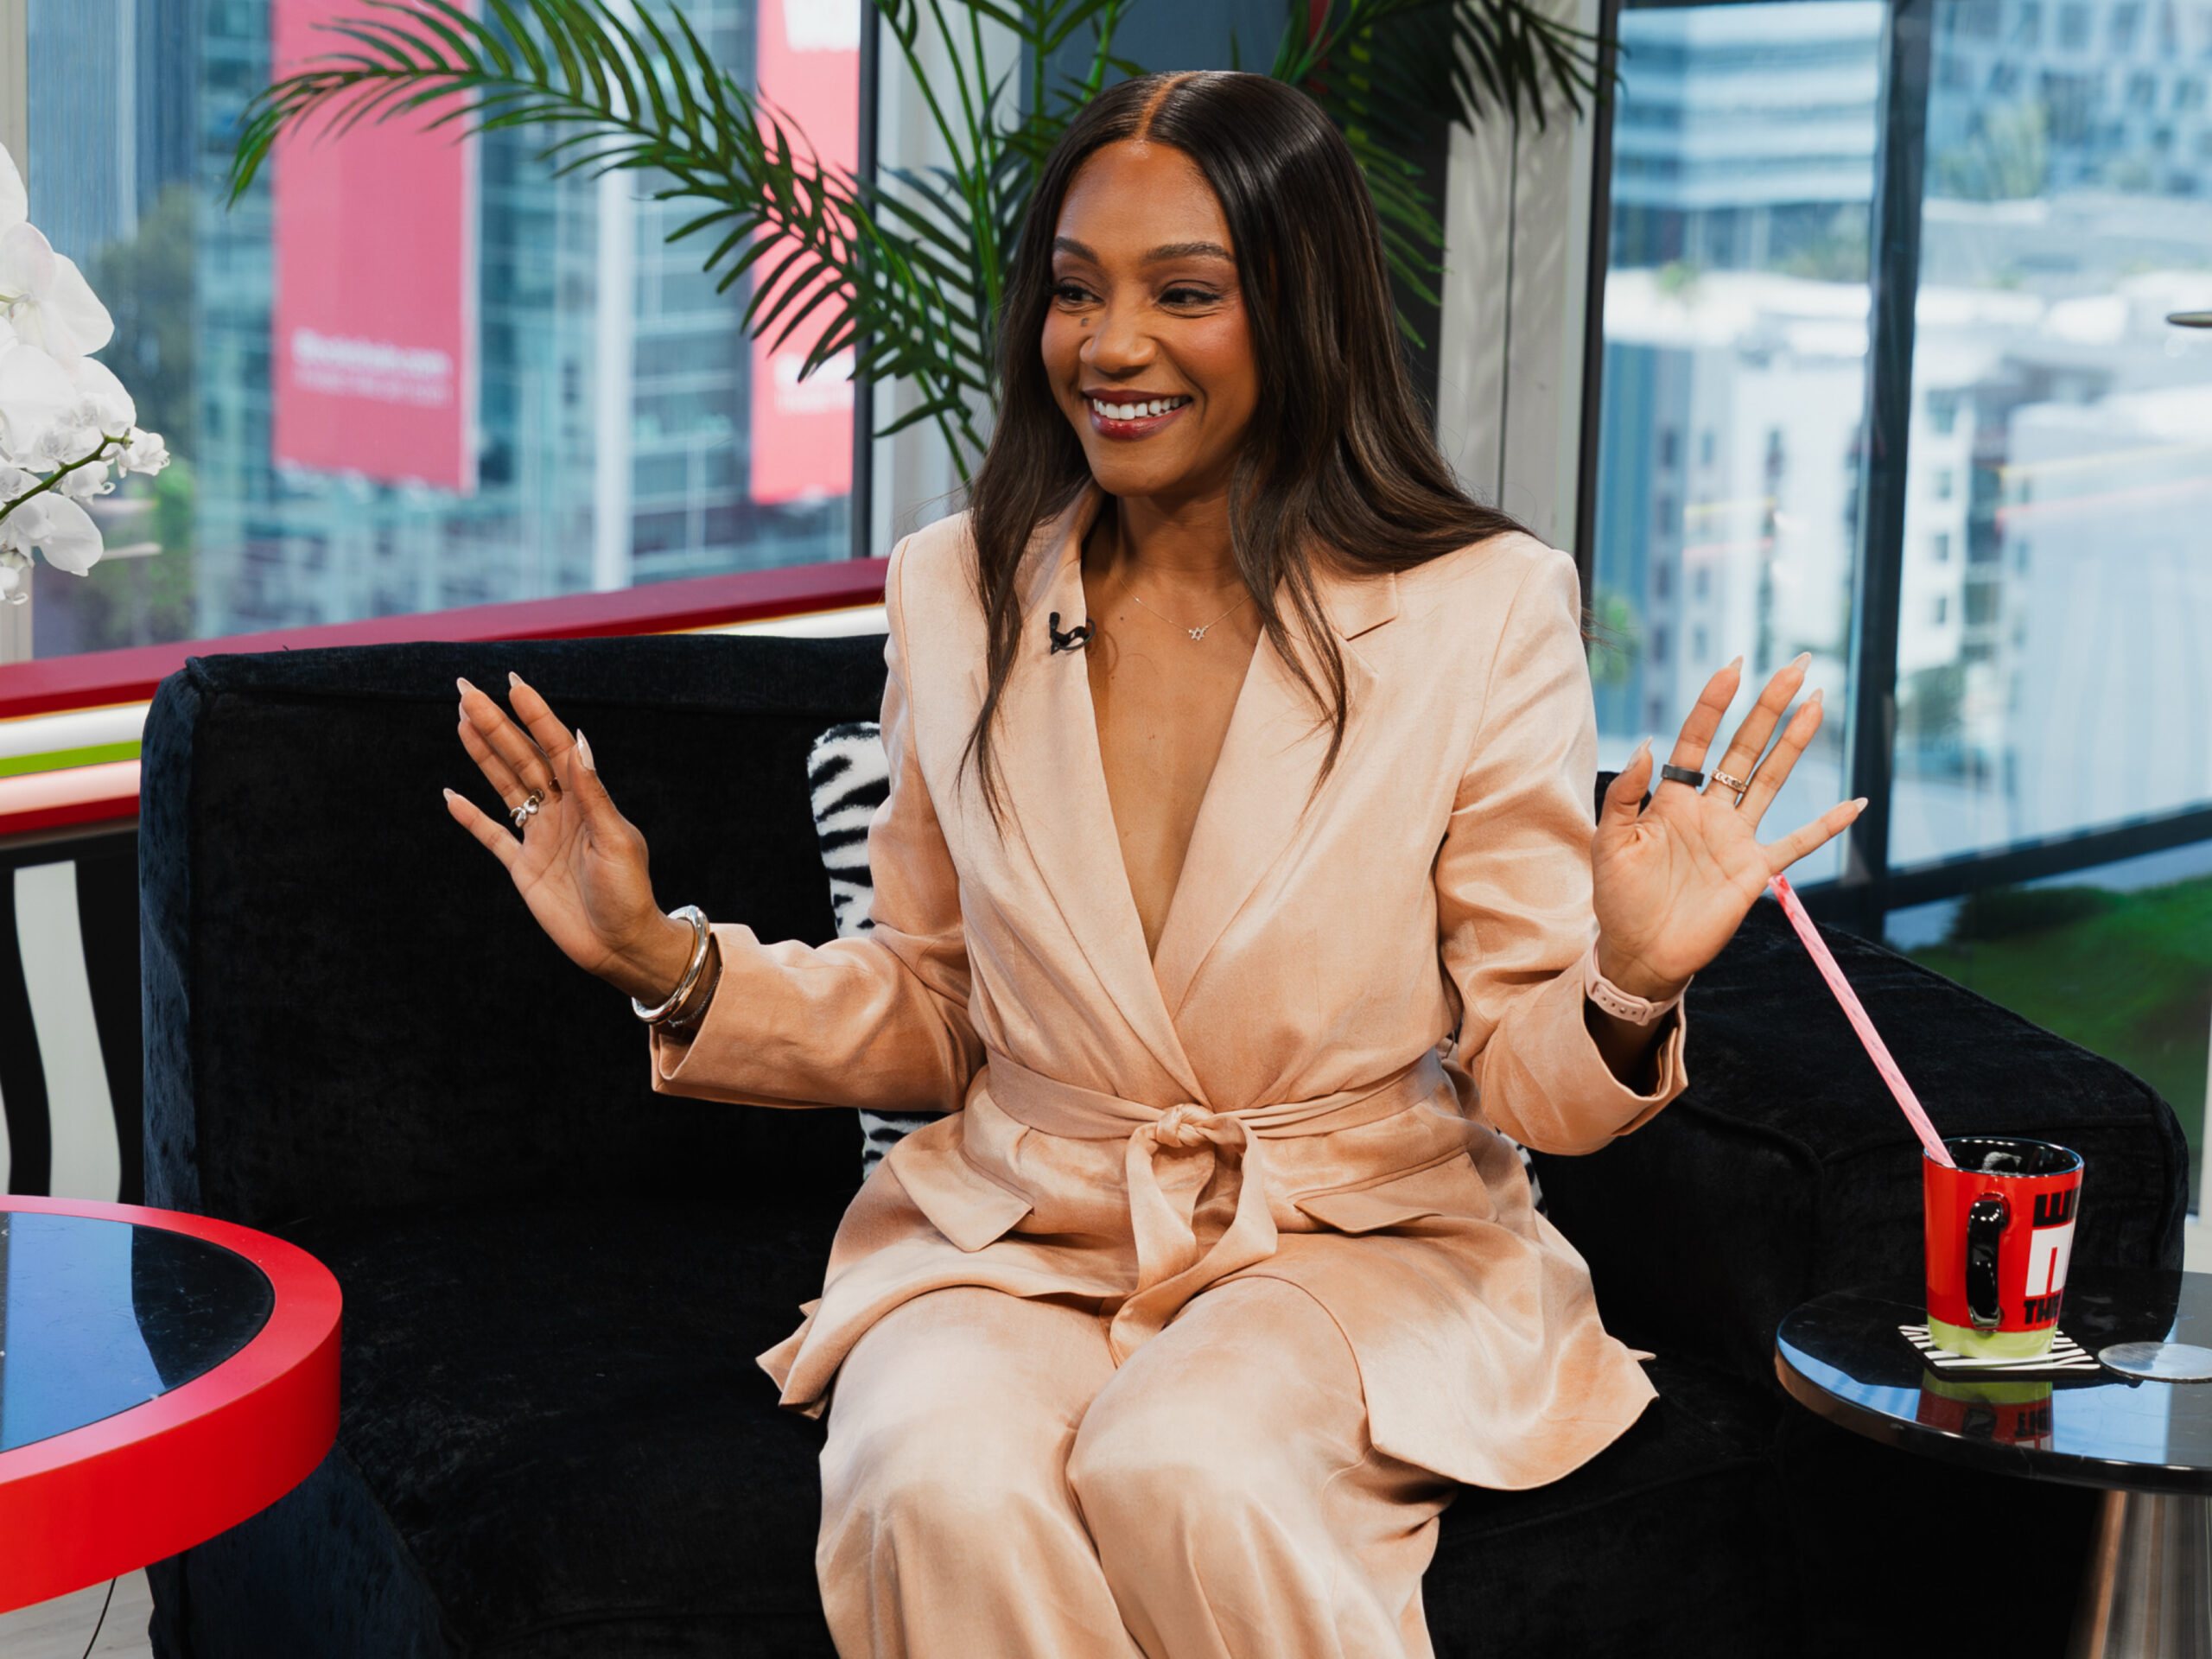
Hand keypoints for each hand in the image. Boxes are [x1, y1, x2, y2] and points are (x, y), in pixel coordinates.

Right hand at [444, 673, 695, 1003]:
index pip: (555, 746)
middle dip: (495, 724)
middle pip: (522, 758)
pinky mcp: (524, 868)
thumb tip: (577, 741)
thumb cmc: (629, 894)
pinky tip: (450, 795)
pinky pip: (492, 836)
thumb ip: (592, 794)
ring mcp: (540, 838)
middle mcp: (561, 812)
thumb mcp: (615, 840)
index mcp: (587, 801)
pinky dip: (470, 818)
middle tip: (464, 690)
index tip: (513, 683)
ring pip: (505, 786)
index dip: (535, 714)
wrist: (621, 946)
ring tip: (461, 721)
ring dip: (483, 755)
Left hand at [1590, 654, 1865, 1001]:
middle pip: (1744, 749)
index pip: (1697, 740)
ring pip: (1772, 781)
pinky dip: (1826, 826)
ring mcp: (1735, 838)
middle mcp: (1709, 810)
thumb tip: (1647, 745)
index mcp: (1671, 798)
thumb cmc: (1618, 897)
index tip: (1735, 667)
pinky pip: (1797, 844)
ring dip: (1794, 744)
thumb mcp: (1609, 843)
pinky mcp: (1754, 871)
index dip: (1714, 705)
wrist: (1639, 952)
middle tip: (1796, 666)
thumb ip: (1624, 794)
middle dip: (1768, 708)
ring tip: (1817, 703)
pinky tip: (1854, 804)